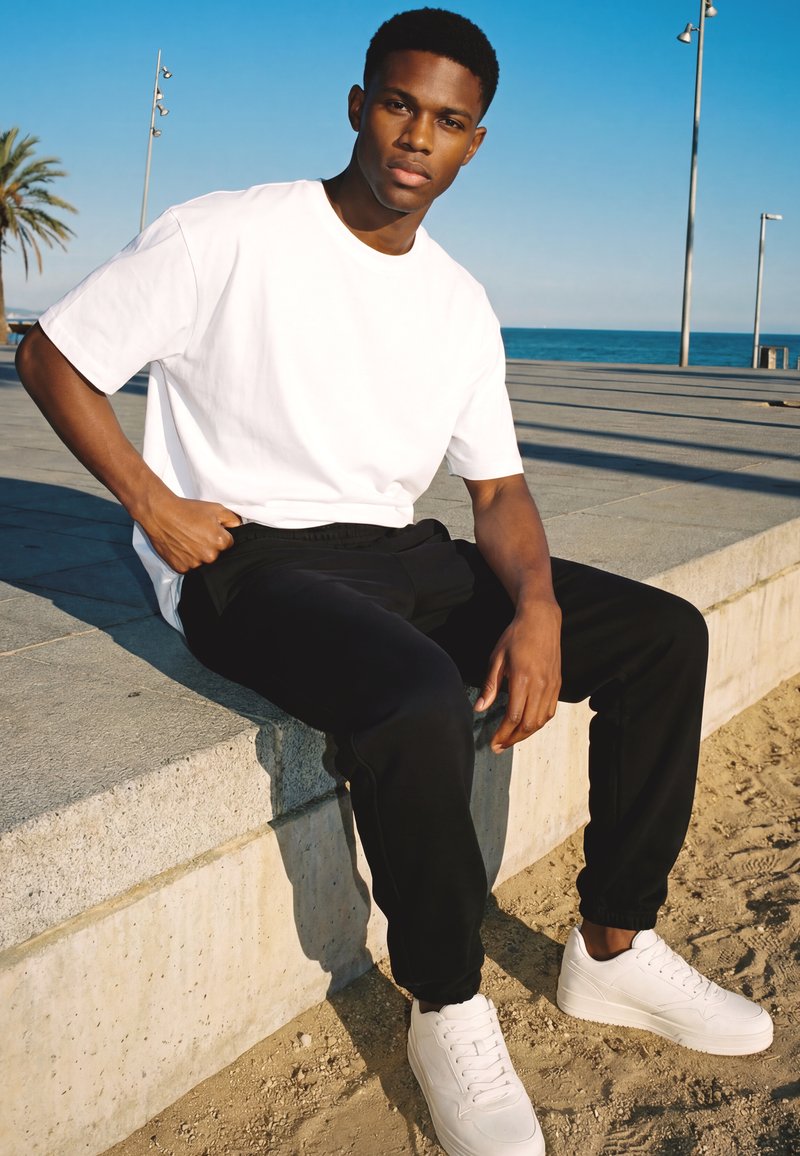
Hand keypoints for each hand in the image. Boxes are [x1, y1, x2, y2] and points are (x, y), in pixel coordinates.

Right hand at [138, 492, 241, 572]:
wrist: (160, 514)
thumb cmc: (188, 510)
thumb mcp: (215, 508)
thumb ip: (233, 519)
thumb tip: (240, 528)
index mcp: (220, 542)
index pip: (228, 544)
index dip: (219, 535)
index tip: (210, 530)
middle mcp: (209, 556)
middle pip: (216, 555)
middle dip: (210, 546)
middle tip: (197, 534)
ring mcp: (195, 564)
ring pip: (203, 562)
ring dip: (198, 554)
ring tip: (188, 540)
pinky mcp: (181, 568)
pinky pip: (189, 567)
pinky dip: (186, 559)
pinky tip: (181, 547)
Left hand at [474, 597, 561, 752]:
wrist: (541, 620)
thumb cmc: (516, 636)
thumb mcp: (497, 658)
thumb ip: (490, 686)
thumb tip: (479, 708)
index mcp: (522, 679)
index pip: (513, 716)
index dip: (502, 734)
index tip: (493, 742)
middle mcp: (540, 685)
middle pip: (528, 724)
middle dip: (512, 739)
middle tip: (499, 747)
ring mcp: (551, 685)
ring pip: (541, 720)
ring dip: (526, 734)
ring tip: (511, 740)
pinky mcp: (558, 684)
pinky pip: (550, 711)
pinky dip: (539, 723)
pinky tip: (528, 726)